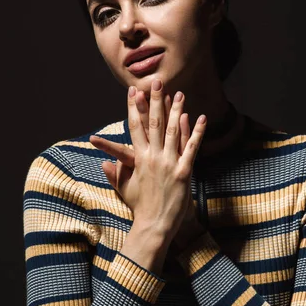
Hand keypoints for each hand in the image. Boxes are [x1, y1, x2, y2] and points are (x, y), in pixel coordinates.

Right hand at [89, 79, 206, 246]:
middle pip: (155, 123)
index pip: (135, 126)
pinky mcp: (184, 172)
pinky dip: (197, 133)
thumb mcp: (124, 187)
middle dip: (156, 100)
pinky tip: (201, 118)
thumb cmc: (139, 207)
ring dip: (177, 111)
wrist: (153, 225)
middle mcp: (153, 157)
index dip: (134, 107)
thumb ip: (114, 172)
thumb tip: (104, 162)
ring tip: (179, 94)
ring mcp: (169, 164)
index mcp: (138, 158)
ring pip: (174, 132)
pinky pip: (191, 148)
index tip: (134, 91)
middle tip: (158, 81)